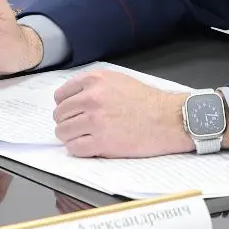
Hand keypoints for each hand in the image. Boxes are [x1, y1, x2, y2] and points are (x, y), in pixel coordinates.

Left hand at [52, 70, 208, 157]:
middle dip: (67, 121)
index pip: (61, 95)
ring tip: (84, 136)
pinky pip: (73, 148)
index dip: (65, 105)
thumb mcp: (119, 81)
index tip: (72, 112)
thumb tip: (72, 99)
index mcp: (95, 80)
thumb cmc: (148, 101)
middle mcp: (92, 98)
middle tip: (80, 126)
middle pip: (60, 114)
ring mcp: (95, 121)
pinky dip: (78, 148)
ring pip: (63, 132)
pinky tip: (89, 145)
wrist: (168, 119)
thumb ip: (94, 86)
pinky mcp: (100, 142)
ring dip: (70, 136)